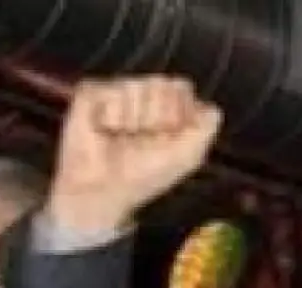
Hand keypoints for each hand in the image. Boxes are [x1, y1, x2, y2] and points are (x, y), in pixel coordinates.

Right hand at [44, 75, 222, 233]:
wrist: (105, 190)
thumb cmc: (145, 175)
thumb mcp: (189, 156)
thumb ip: (207, 127)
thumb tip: (210, 106)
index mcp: (168, 105)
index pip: (182, 87)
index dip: (178, 114)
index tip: (168, 138)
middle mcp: (144, 93)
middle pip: (163, 83)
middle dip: (157, 117)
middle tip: (143, 138)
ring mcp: (117, 91)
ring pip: (138, 86)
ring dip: (133, 121)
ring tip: (122, 137)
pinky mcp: (91, 93)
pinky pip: (112, 90)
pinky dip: (112, 117)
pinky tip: (105, 130)